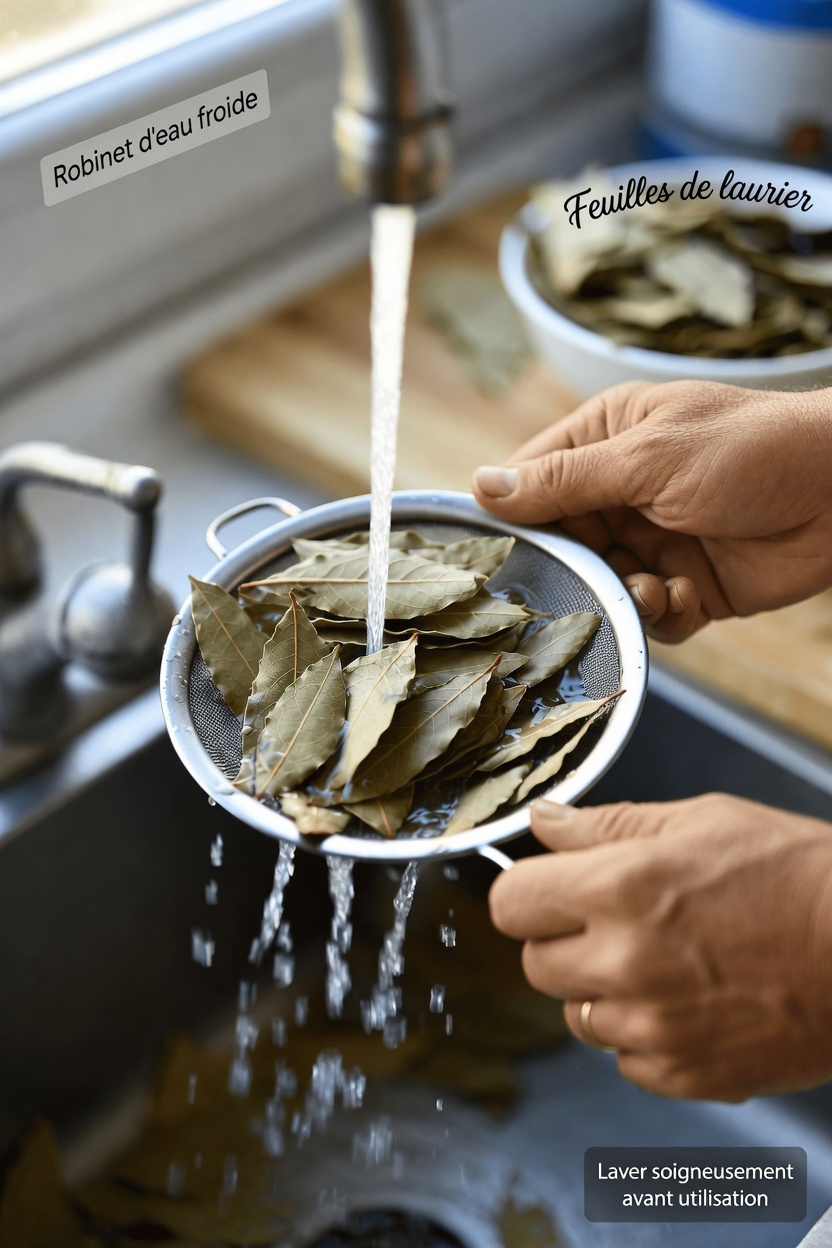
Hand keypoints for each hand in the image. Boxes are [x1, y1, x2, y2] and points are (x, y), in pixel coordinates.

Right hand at [472, 380, 831, 641]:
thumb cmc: (749, 451)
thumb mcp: (645, 457)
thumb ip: (563, 480)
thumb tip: (481, 487)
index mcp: (608, 439)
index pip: (533, 478)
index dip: (513, 514)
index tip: (496, 549)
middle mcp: (625, 491)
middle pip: (563, 542)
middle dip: (573, 567)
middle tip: (587, 576)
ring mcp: (657, 539)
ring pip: (603, 585)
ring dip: (623, 594)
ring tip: (655, 587)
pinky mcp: (690, 585)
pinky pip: (650, 614)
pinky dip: (664, 614)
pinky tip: (689, 595)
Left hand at [489, 794, 831, 1100]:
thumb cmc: (797, 874)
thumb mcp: (700, 820)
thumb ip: (606, 826)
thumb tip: (542, 822)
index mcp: (621, 888)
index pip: (509, 903)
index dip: (527, 892)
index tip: (548, 890)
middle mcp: (626, 962)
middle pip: (535, 964)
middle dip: (564, 940)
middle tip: (617, 922)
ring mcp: (655, 1026)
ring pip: (578, 1016)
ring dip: (604, 991)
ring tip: (668, 961)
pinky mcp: (686, 1075)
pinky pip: (626, 1059)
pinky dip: (646, 1035)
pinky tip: (692, 1001)